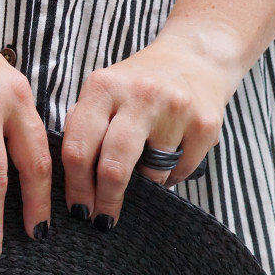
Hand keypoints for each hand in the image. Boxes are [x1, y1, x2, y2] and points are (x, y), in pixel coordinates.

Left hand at [61, 29, 235, 227]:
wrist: (196, 55)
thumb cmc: (138, 82)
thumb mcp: (103, 90)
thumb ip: (83, 125)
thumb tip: (68, 179)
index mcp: (104, 87)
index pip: (79, 147)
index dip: (76, 186)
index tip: (78, 209)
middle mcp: (139, 95)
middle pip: (113, 166)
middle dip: (105, 200)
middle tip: (102, 219)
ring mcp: (175, 109)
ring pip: (151, 174)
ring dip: (144, 183)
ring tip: (144, 169)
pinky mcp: (206, 124)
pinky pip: (180, 172)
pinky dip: (171, 175)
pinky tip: (169, 158)